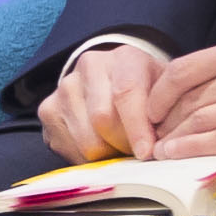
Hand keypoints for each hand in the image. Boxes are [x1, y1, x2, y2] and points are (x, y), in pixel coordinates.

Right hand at [39, 42, 165, 160]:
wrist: (113, 80)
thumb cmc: (147, 91)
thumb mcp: (165, 93)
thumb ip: (168, 113)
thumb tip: (163, 148)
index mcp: (123, 57)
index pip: (126, 93)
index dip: (136, 128)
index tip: (146, 153)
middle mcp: (88, 66)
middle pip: (102, 119)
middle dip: (123, 145)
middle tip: (137, 152)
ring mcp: (63, 87)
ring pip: (85, 139)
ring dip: (106, 154)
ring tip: (119, 148)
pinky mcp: (47, 110)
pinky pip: (69, 148)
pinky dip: (87, 158)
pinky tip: (100, 147)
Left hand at [146, 31, 215, 155]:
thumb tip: (202, 83)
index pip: (185, 69)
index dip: (159, 92)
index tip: (152, 107)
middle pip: (189, 98)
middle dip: (164, 119)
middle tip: (150, 134)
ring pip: (202, 120)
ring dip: (174, 137)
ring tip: (159, 149)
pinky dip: (196, 148)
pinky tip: (178, 154)